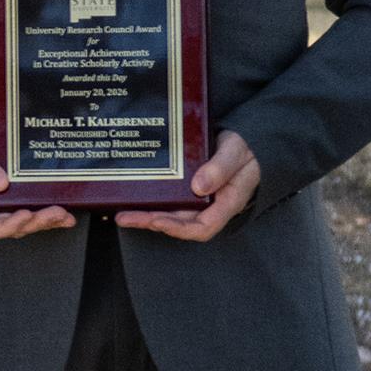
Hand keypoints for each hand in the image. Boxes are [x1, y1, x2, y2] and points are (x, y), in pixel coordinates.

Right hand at [0, 136, 72, 241]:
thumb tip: (0, 182)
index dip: (7, 226)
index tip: (24, 214)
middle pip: (10, 228)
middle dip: (34, 223)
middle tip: (54, 212)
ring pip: (23, 223)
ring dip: (45, 221)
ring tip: (63, 215)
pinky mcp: (11, 201)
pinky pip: (30, 213)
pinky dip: (48, 216)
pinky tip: (65, 215)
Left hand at [113, 130, 259, 242]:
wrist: (246, 141)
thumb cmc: (246, 149)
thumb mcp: (237, 152)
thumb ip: (221, 168)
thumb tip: (199, 187)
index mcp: (227, 202)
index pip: (203, 227)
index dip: (178, 228)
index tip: (157, 221)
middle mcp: (210, 206)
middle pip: (180, 223)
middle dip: (152, 222)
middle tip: (126, 217)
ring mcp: (198, 199)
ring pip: (172, 214)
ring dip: (147, 215)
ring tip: (123, 213)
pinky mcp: (188, 189)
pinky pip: (170, 200)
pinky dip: (152, 202)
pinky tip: (134, 199)